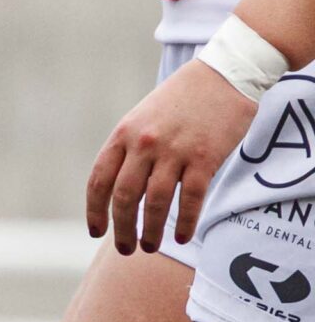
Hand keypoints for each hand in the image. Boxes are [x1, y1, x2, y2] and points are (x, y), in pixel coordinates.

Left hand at [87, 56, 258, 254]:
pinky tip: (182, 237)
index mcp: (123, 135)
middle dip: (121, 229)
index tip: (96, 232)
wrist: (225, 73)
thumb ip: (127, 150)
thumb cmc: (180, 100)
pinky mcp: (205, 157)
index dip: (95, 212)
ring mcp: (174, 151)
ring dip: (149, 231)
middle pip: (123, 198)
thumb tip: (115, 191)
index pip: (98, 181)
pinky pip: (190, 199)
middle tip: (125, 248)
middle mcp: (144, 144)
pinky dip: (184, 222)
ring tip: (149, 246)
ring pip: (154, 203)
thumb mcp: (142, 118)